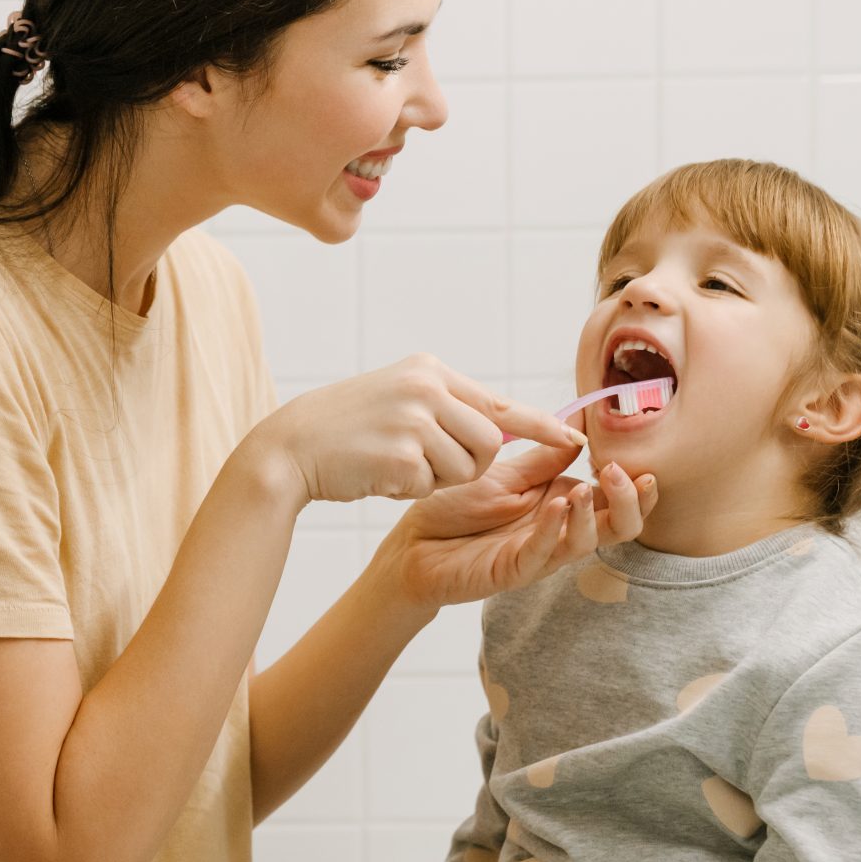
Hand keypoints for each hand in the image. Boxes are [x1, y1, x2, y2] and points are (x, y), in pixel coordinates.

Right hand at [243, 355, 570, 509]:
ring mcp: (414, 419)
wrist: (288, 447)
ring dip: (438, 480)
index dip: (539, 426)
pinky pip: (432, 486)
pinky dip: (409, 490)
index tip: (573, 440)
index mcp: (429, 371)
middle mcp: (427, 388)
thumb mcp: (398, 398)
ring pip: (467, 469)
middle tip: (423, 464)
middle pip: (490, 444)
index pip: (498, 402)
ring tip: (395, 464)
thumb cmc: (344, 429)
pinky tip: (377, 474)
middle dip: (468, 466)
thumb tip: (501, 428)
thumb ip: (445, 406)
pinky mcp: (402, 454)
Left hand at [382, 442, 655, 612]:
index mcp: (564, 503)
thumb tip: (581, 429)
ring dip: (592, 512)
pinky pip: (544, 552)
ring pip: (588, 543)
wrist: (412, 542)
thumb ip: (546, 457)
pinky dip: (555, 528)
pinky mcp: (514, 570)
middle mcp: (560, 530)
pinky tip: (558, 504)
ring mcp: (540, 552)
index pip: (616, 498)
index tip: (632, 458)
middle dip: (629, 500)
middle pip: (619, 526)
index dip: (634, 482)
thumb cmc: (457, 508)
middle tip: (619, 472)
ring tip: (580, 486)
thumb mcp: (506, 474)